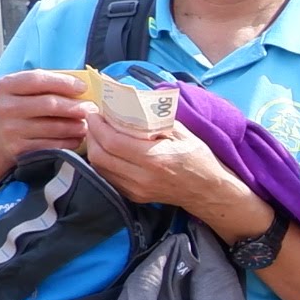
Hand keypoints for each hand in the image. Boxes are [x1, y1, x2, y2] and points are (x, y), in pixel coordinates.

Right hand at [0, 68, 98, 170]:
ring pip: (54, 127)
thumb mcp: (19, 92)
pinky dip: (69, 141)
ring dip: (76, 126)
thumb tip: (81, 85)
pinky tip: (77, 138)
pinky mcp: (19, 149)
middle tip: (92, 108)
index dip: (64, 82)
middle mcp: (6, 107)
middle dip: (75, 106)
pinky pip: (52, 144)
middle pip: (49, 104)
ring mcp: (11, 129)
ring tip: (87, 124)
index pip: (38, 79)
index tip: (83, 87)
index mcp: (6, 86)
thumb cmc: (16, 111)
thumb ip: (43, 85)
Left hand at [76, 110, 265, 236]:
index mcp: (156, 158)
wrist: (208, 191)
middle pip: (100, 156)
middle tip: (94, 121)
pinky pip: (108, 177)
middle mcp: (142, 177)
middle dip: (92, 135)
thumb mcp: (182, 134)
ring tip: (98, 133)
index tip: (96, 112)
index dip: (98, 126)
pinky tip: (108, 150)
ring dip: (94, 148)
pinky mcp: (133, 196)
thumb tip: (133, 103)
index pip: (113, 141)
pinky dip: (103, 161)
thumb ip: (157, 120)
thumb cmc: (199, 159)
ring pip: (100, 168)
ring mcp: (136, 189)